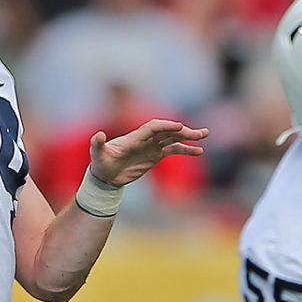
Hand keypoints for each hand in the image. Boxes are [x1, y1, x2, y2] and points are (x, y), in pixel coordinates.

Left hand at [88, 119, 208, 186]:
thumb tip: (98, 135)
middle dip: (183, 131)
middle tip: (200, 133)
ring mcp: (152, 146)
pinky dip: (186, 150)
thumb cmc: (100, 163)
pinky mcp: (155, 155)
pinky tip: (199, 151)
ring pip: (173, 138)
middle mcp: (145, 139)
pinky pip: (173, 150)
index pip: (153, 128)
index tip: (179, 127)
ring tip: (205, 135)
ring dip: (189, 136)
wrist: (105, 175)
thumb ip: (97, 144)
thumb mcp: (97, 155)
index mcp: (134, 137)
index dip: (166, 126)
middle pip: (167, 131)